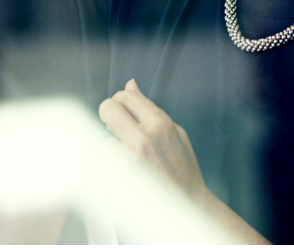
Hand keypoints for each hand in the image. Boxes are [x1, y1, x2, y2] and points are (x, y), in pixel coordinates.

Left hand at [98, 79, 208, 203]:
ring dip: (115, 151)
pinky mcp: (118, 182)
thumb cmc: (183, 169)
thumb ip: (148, 108)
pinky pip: (104, 167)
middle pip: (107, 109)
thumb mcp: (174, 132)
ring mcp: (129, 162)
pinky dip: (113, 172)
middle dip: (109, 116)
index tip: (124, 113)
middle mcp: (142, 139)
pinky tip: (131, 179)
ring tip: (133, 165)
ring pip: (105, 141)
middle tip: (118, 129)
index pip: (124, 96)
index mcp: (159, 124)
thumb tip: (129, 84)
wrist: (189, 208)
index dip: (120, 103)